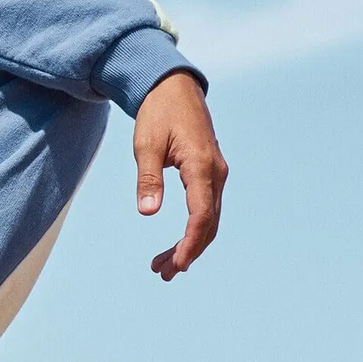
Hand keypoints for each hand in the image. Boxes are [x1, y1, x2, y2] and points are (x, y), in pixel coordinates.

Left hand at [133, 72, 226, 280]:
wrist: (173, 88)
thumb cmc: (158, 113)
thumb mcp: (146, 144)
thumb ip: (148, 177)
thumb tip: (148, 212)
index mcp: (202, 166)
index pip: (201, 215)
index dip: (191, 243)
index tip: (178, 264)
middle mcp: (216, 174)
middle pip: (208, 223)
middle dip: (188, 251)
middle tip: (161, 273)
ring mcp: (216, 174)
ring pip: (208, 219)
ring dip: (190, 244)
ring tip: (163, 266)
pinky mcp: (209, 174)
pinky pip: (206, 208)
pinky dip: (194, 229)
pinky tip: (178, 244)